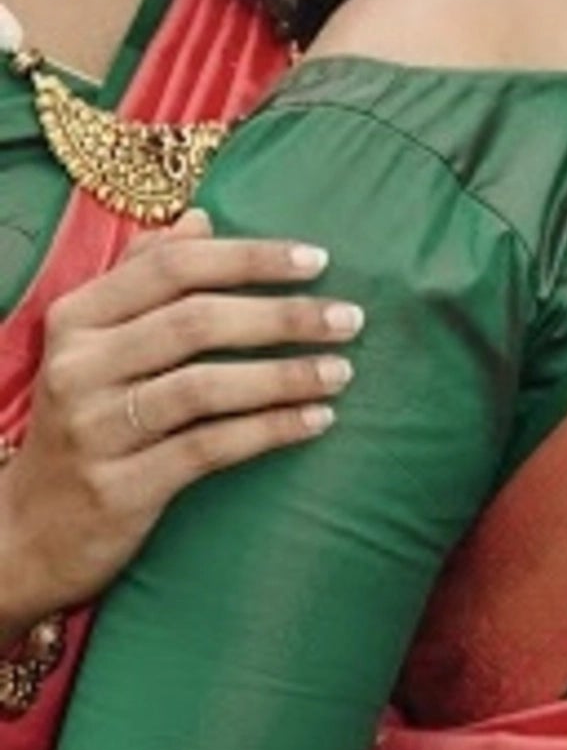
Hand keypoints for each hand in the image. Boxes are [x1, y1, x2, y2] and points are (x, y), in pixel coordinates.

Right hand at [0, 233, 360, 626]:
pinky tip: (317, 420)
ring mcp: (94, 430)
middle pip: (196, 322)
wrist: (24, 530)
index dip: (251, 257)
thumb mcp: (95, 343)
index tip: (320, 260)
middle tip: (351, 318)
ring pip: (204, 386)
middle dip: (285, 316)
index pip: (173, 267)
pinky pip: (208, 447)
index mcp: (77, 319)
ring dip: (286, 375)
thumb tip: (201, 218)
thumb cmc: (84, 417)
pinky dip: (270, 429)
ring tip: (343, 372)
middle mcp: (78, 369)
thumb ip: (144, 276)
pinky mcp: (118, 487)